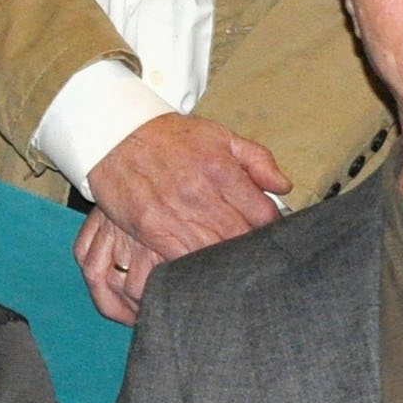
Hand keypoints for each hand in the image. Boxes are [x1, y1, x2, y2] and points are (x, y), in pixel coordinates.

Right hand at [81, 113, 290, 315]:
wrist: (117, 134)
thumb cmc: (171, 137)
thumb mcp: (221, 136)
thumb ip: (258, 160)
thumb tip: (284, 187)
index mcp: (222, 171)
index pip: (263, 215)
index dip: (270, 227)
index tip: (266, 231)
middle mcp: (201, 194)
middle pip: (241, 238)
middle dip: (249, 248)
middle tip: (249, 252)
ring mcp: (175, 215)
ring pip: (214, 254)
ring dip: (223, 262)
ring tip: (227, 263)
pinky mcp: (151, 230)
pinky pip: (182, 261)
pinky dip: (194, 268)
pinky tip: (199, 267)